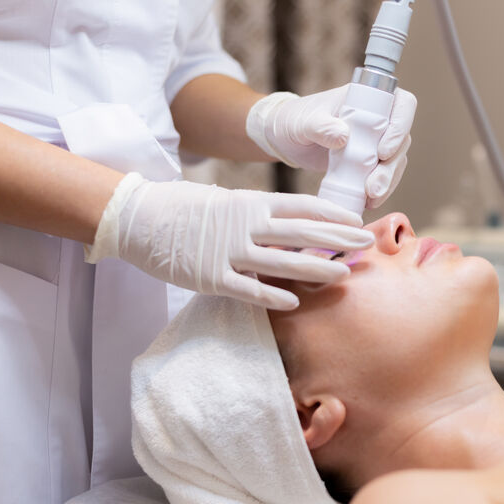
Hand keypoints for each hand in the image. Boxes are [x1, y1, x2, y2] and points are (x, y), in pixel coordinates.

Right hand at [86, 173, 374, 309]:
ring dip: (316, 269)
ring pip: (283, 262)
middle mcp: (246, 225)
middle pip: (302, 233)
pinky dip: (272, 297)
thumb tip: (284, 220)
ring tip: (343, 275)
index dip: (333, 215)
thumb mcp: (224, 200)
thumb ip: (254, 212)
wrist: (137, 217)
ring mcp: (229, 252)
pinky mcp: (211, 277)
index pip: (302, 207)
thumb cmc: (181, 205)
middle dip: (338, 239)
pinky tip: (295, 303)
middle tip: (367, 244)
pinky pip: (248, 289)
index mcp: (250, 203)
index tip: (358, 221)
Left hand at [246, 84, 416, 207]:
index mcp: (367, 98)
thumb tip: (343, 135)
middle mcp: (378, 118)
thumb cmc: (293, 121)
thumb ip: (320, 126)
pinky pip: (384, 175)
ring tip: (371, 197)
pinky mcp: (369, 162)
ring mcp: (375, 141)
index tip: (383, 150)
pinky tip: (368, 202)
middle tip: (373, 186)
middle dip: (392, 165)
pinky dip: (380, 189)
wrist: (284, 139)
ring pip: (395, 160)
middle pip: (402, 139)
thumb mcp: (303, 123)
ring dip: (388, 181)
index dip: (401, 126)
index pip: (402, 104)